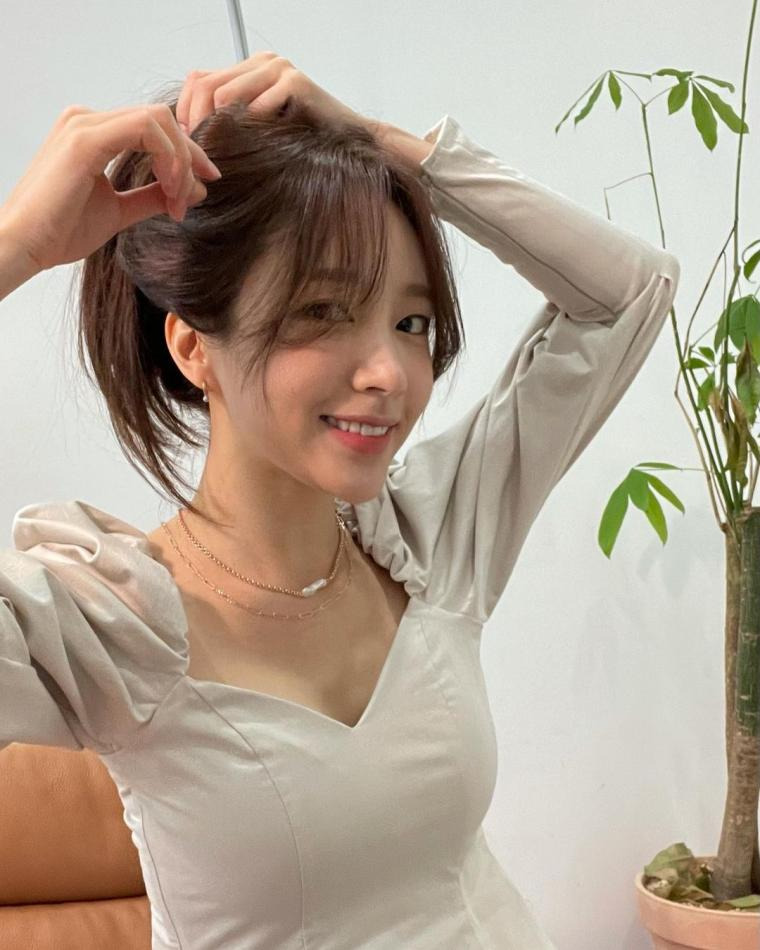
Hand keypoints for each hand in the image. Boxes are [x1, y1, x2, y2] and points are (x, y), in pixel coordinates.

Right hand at [0, 103, 221, 272]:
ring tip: (179, 198)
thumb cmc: (61, 230)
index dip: (186, 153)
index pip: (153, 127)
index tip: (202, 187)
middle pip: (161, 118)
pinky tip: (170, 189)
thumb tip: (192, 190)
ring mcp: (84, 124)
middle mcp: (88, 120)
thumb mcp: (120, 210)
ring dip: (180, 159)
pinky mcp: (85, 138)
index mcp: (93, 132)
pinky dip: (168, 158)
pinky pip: (146, 130)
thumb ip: (152, 196)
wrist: (26, 245)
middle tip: (197, 195)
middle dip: (190, 156)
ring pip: (158, 120)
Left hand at [176, 50, 376, 139]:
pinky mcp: (295, 82)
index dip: (185, 111)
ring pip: (225, 96)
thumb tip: (188, 133)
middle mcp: (263, 61)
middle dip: (196, 123)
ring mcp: (280, 68)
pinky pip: (255, 108)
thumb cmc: (303, 141)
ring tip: (222, 156)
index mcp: (251, 67)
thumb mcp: (259, 127)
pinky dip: (251, 132)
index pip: (199, 79)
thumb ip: (230, 119)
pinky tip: (257, 150)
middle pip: (206, 85)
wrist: (349, 144)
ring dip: (219, 131)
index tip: (187, 142)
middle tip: (198, 155)